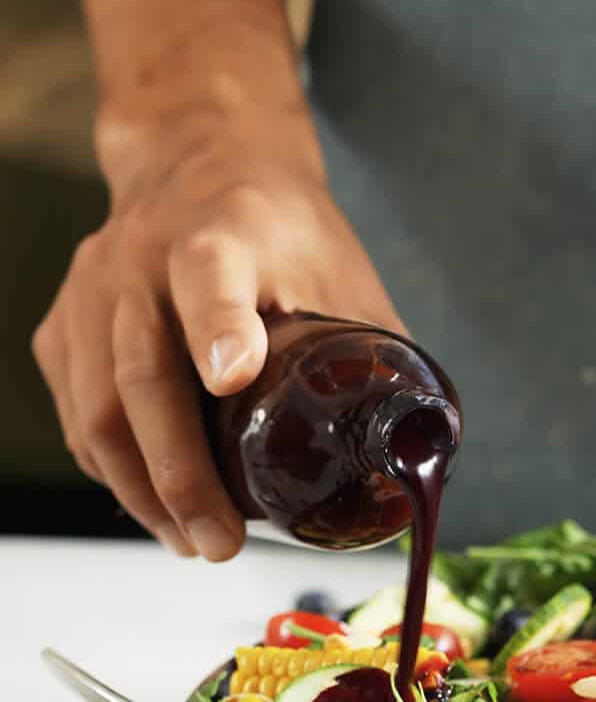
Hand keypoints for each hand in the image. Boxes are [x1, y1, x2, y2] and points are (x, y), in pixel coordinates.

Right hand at [33, 126, 402, 560]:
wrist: (200, 160)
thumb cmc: (282, 229)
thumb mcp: (343, 269)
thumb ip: (378, 350)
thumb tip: (423, 449)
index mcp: (225, 233)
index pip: (211, 275)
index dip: (220, 326)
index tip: (234, 377)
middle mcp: (142, 257)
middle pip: (143, 371)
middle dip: (181, 473)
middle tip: (221, 541)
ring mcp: (92, 290)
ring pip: (97, 406)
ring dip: (142, 490)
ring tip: (192, 541)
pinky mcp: (65, 322)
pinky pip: (76, 410)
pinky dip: (111, 468)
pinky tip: (153, 505)